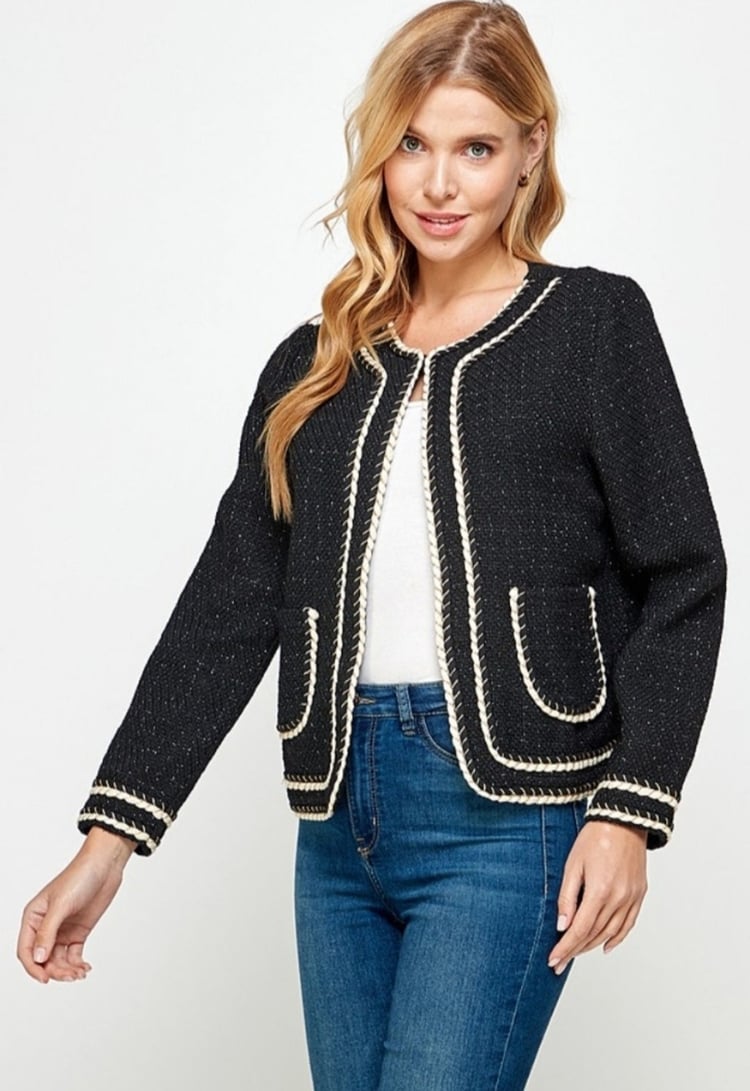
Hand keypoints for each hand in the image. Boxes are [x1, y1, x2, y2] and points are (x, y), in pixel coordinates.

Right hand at [17, 827, 136, 983]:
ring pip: (58, 960)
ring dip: (67, 970)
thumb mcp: (61, 905)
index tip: (45, 979)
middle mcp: (46, 926)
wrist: (105, 866)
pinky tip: (85, 968)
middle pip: (43, 959)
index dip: (33, 967)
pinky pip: (73, 955)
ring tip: (80, 973)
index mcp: (34, 917)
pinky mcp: (78, 932)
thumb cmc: (79, 877)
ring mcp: (63, 930)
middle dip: (55, 970)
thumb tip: (38, 959)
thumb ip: (47, 933)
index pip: (25, 950)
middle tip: (70, 975)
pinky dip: (77, 964)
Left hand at [547, 819, 647, 974]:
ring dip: (592, 946)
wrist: (623, 820)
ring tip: (575, 954)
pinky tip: (605, 946)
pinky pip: (628, 924)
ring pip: (611, 933)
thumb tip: (562, 925)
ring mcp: (632, 897)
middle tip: (559, 963)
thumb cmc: (595, 837)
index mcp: (600, 890)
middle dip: (574, 951)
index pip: (580, 929)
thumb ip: (567, 896)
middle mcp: (619, 898)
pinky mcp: (639, 894)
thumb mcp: (573, 864)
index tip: (554, 960)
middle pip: (595, 934)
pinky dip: (616, 939)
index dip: (565, 948)